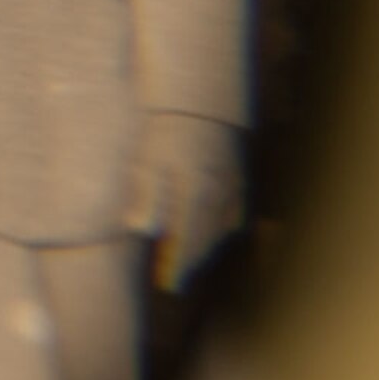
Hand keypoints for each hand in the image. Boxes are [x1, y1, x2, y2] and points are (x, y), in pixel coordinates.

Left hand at [128, 112, 244, 291]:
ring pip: (221, 226)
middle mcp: (216, 190)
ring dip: (206, 245)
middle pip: (204, 237)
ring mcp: (230, 182)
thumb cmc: (162, 125)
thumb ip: (143, 193)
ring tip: (190, 260)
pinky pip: (234, 209)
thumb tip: (141, 229)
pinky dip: (223, 224)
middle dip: (190, 262)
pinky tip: (213, 231)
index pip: (186, 239)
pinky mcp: (237, 172)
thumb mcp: (145, 156)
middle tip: (176, 282)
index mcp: (193, 189)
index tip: (167, 285)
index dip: (177, 264)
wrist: (197, 94)